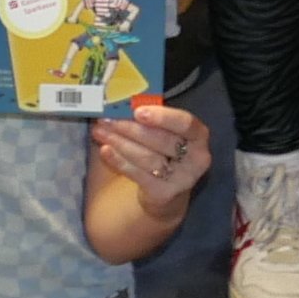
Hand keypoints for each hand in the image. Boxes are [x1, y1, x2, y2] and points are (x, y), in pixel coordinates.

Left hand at [93, 101, 208, 217]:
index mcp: (198, 135)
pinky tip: (105, 151)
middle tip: (106, 120)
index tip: (137, 111)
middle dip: (130, 128)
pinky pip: (139, 175)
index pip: (185, 123)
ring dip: (120, 143)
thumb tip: (120, 104)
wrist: (167, 192)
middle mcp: (197, 158)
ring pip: (148, 157)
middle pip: (161, 140)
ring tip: (100, 133)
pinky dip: (119, 161)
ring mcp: (182, 179)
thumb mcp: (164, 133)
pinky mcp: (164, 194)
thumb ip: (149, 119)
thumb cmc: (163, 152)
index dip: (162, 116)